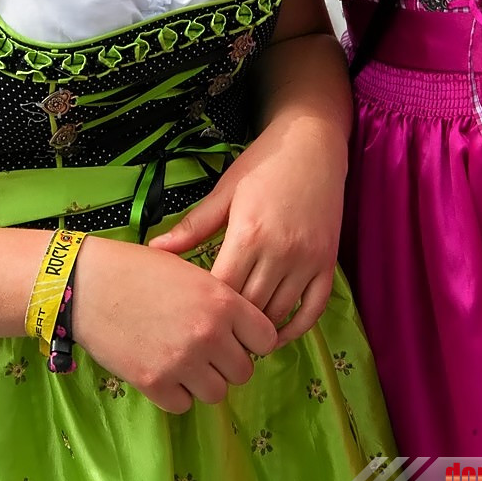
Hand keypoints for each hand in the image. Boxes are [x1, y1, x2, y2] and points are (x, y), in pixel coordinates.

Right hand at [71, 234, 276, 413]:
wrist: (89, 284)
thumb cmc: (139, 269)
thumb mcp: (190, 271)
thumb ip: (221, 298)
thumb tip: (243, 327)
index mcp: (222, 301)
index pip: (266, 338)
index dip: (253, 338)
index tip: (238, 336)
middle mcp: (209, 334)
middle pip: (243, 371)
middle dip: (228, 362)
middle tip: (207, 349)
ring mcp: (182, 362)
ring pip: (217, 393)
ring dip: (204, 380)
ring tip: (184, 360)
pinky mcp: (155, 384)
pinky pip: (183, 405)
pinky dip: (176, 393)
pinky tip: (163, 369)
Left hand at [149, 119, 346, 349]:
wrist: (311, 143)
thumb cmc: (262, 164)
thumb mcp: (224, 191)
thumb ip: (192, 226)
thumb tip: (153, 250)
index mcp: (248, 233)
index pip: (222, 291)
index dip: (206, 308)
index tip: (192, 312)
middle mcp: (280, 251)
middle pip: (250, 308)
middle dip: (230, 323)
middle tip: (213, 331)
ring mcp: (308, 259)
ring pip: (279, 312)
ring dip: (258, 329)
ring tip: (238, 337)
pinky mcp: (328, 262)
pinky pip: (313, 309)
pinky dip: (296, 328)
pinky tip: (277, 335)